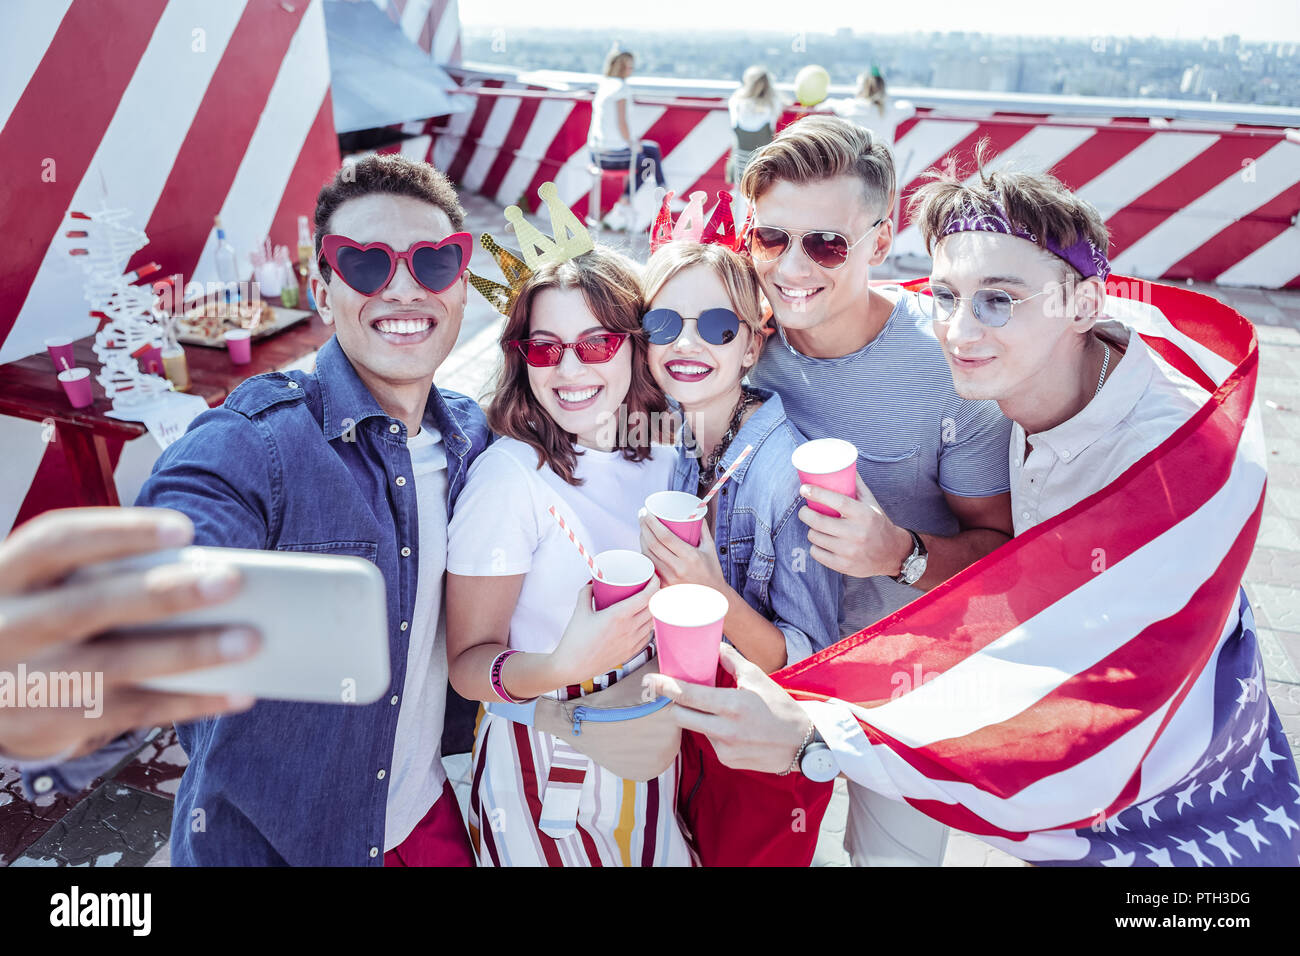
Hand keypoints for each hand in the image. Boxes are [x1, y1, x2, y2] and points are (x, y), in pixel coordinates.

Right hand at [0, 508, 259, 760]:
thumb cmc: (35, 618)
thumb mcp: (42, 587)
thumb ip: (99, 575)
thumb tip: (200, 573)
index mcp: (7, 574)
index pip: (57, 541)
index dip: (120, 532)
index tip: (185, 529)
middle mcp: (8, 626)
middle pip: (88, 606)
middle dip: (163, 594)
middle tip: (231, 581)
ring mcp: (28, 681)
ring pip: (115, 666)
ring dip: (190, 653)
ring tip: (251, 640)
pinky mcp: (53, 726)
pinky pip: (132, 711)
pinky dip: (191, 701)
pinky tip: (238, 691)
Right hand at [548, 576, 659, 685]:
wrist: (572, 667)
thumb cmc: (574, 639)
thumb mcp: (579, 610)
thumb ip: (586, 592)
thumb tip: (593, 582)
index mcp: (619, 615)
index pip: (648, 596)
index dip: (655, 583)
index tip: (653, 577)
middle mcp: (629, 629)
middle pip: (653, 606)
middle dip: (655, 594)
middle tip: (650, 586)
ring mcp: (632, 642)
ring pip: (653, 621)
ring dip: (653, 610)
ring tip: (647, 602)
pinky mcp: (631, 652)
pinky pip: (648, 635)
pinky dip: (648, 625)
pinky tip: (643, 621)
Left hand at [639, 510, 725, 591]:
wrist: (713, 598)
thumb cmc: (712, 571)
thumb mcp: (710, 548)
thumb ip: (702, 529)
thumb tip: (695, 510)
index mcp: (690, 557)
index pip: (665, 536)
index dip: (652, 522)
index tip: (646, 511)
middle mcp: (678, 568)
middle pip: (653, 544)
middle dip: (644, 527)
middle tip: (642, 515)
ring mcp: (669, 579)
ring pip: (648, 556)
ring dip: (642, 540)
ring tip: (643, 529)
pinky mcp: (663, 587)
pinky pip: (650, 567)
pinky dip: (645, 555)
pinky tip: (644, 546)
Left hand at [642, 644, 810, 773]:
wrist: (802, 744)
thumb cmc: (780, 707)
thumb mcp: (758, 678)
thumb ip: (732, 660)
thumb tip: (714, 644)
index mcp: (731, 706)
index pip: (688, 696)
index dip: (665, 687)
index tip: (651, 680)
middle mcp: (725, 730)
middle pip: (680, 717)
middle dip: (676, 704)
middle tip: (680, 694)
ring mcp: (724, 749)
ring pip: (695, 729)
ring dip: (697, 718)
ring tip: (716, 709)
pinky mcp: (727, 761)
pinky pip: (709, 742)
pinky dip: (712, 732)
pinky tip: (731, 727)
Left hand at [798, 474, 911, 578]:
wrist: (892, 553)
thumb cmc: (877, 523)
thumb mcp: (871, 503)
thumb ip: (856, 485)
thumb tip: (844, 464)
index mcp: (864, 514)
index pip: (837, 501)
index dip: (817, 494)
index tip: (804, 489)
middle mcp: (857, 533)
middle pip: (819, 521)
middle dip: (805, 514)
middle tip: (804, 510)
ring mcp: (849, 551)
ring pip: (815, 537)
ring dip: (811, 530)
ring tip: (816, 526)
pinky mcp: (844, 566)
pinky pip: (817, 553)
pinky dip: (815, 547)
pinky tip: (820, 542)